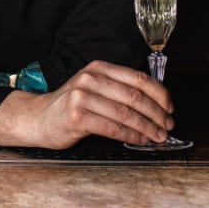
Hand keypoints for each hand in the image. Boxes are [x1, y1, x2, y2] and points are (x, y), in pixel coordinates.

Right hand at [0, 60, 174, 149]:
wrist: (38, 117)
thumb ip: (118, 89)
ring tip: (157, 135)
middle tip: (167, 125)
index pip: (137, 78)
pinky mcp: (77, 116)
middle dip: (157, 113)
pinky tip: (139, 140)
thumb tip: (155, 103)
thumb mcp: (93, 87)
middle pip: (135, 96)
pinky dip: (130, 135)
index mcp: (99, 67)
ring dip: (147, 127)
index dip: (159, 93)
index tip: (170, 107)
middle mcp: (90, 78)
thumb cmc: (70, 105)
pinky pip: (112, 128)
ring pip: (126, 113)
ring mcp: (82, 96)